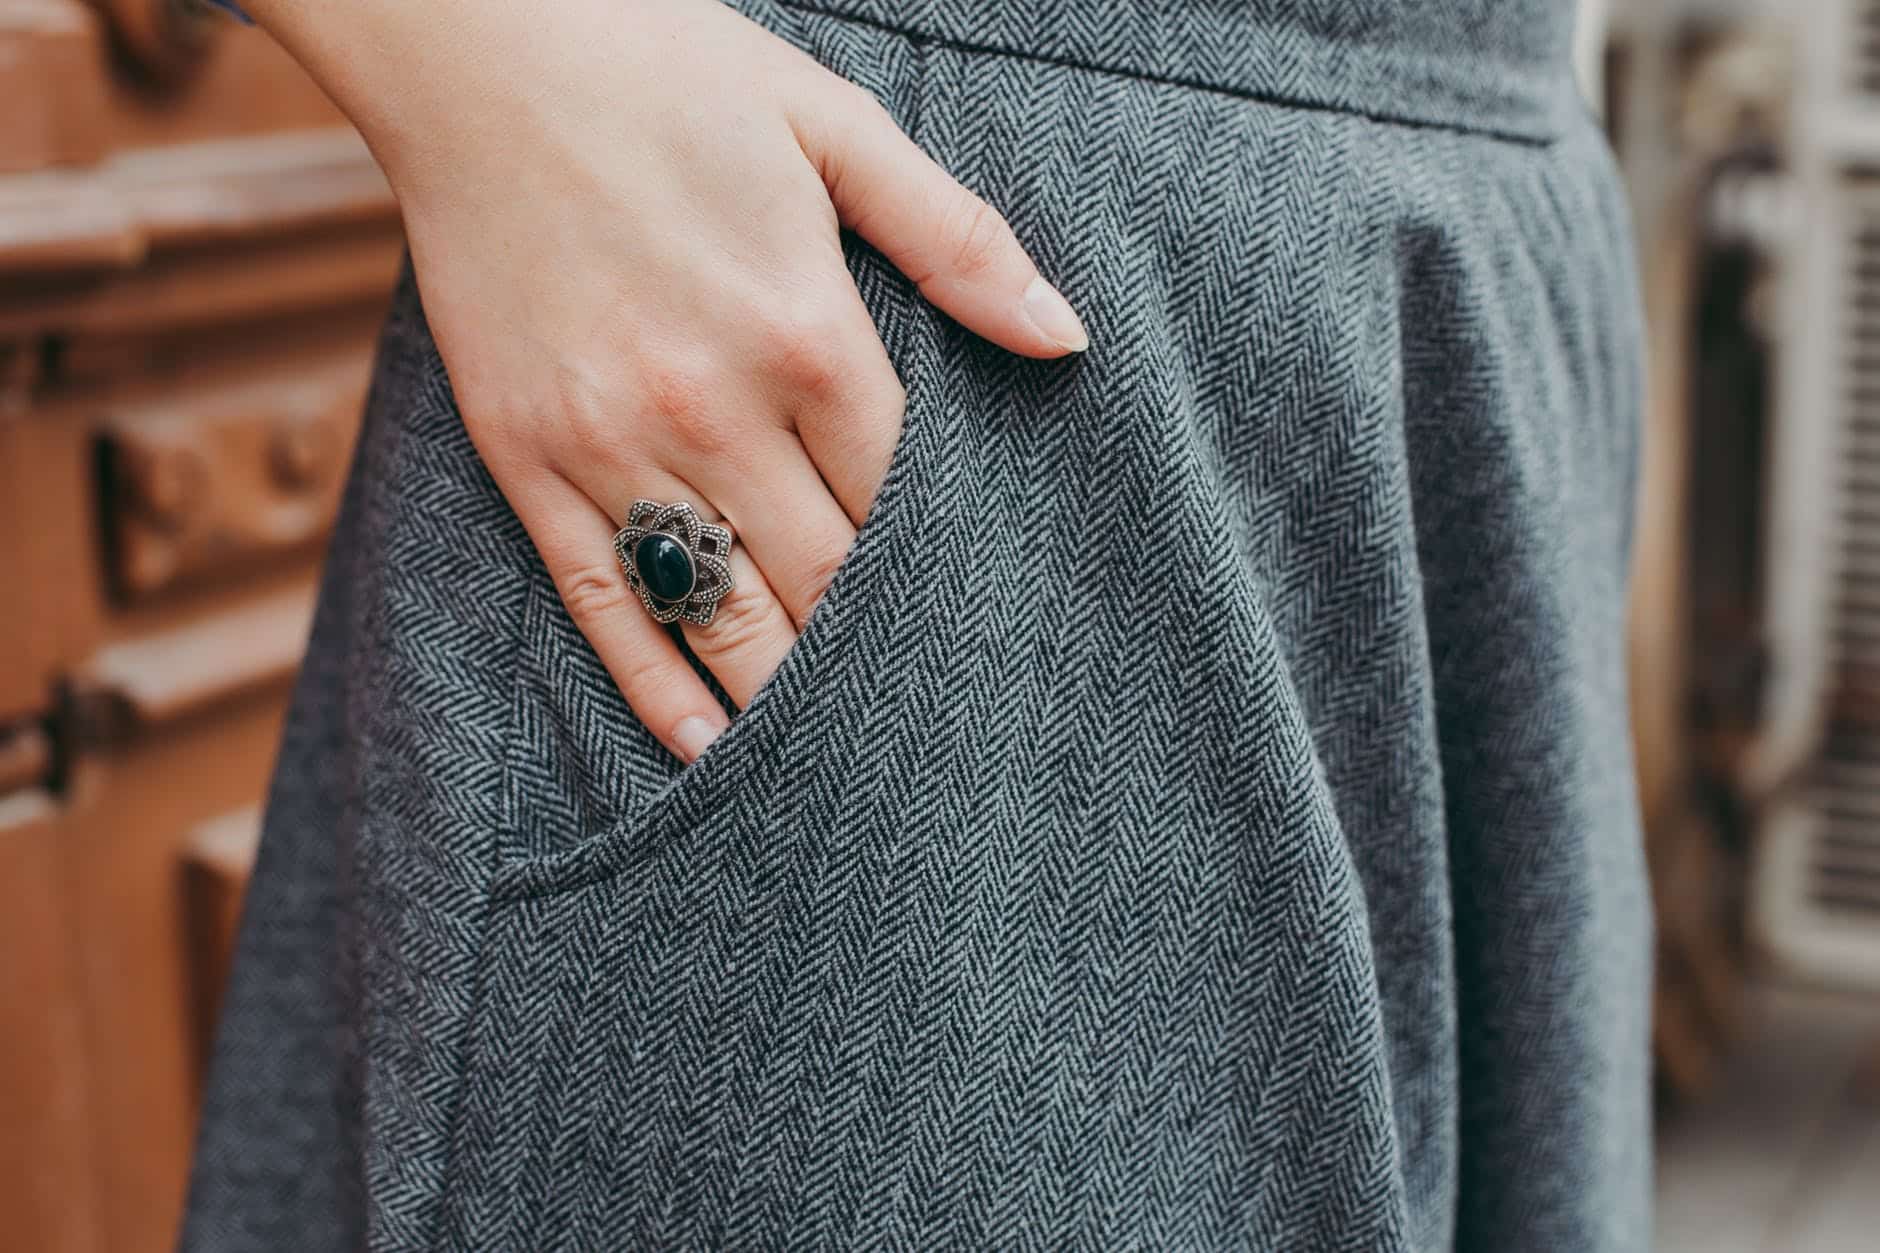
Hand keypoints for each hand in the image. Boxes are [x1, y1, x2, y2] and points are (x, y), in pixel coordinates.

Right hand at [247, 0, 1086, 761]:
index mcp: (808, 331)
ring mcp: (608, 442)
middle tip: (939, 741)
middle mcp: (713, 408)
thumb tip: (1066, 338)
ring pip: (721, 613)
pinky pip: (600, 599)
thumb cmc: (669, 75)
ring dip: (787, 701)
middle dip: (884, 662)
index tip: (986, 644)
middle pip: (827, 582)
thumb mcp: (835, 126)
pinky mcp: (523, 456)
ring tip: (842, 776)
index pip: (906, 504)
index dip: (950, 581)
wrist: (473, 42)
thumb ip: (956, 242)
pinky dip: (652, 685)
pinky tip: (701, 747)